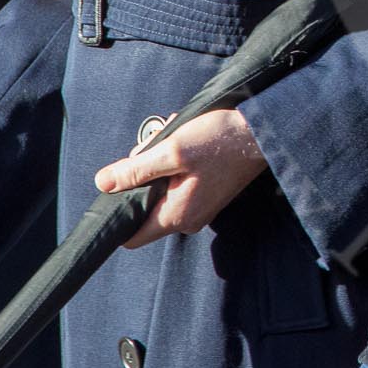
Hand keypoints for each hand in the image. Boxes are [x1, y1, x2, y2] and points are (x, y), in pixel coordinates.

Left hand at [93, 108, 268, 247]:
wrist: (264, 131)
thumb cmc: (221, 140)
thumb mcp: (172, 150)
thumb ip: (135, 170)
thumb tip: (104, 183)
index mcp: (177, 215)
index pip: (133, 236)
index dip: (119, 213)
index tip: (119, 186)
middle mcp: (189, 219)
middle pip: (147, 207)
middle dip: (142, 176)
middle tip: (154, 146)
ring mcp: (202, 207)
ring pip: (163, 191)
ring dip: (161, 165)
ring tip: (174, 138)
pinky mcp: (210, 194)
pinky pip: (180, 184)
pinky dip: (177, 164)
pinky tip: (186, 142)